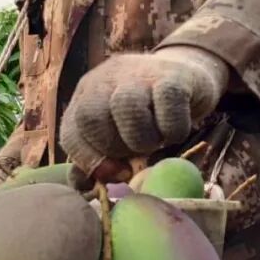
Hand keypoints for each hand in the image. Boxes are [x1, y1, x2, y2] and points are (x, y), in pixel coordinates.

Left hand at [60, 47, 228, 175]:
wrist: (189, 75)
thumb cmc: (149, 113)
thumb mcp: (119, 134)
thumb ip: (98, 158)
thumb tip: (81, 185)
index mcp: (87, 94)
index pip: (71, 131)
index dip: (89, 160)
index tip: (115, 175)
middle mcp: (107, 79)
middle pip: (90, 117)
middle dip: (114, 148)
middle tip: (137, 154)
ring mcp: (139, 73)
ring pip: (126, 107)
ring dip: (143, 139)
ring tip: (157, 142)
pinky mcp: (173, 75)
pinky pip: (168, 104)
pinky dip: (173, 129)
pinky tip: (176, 131)